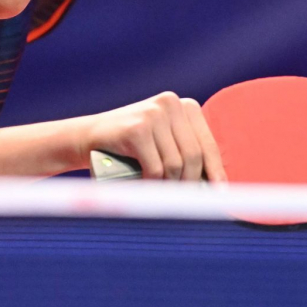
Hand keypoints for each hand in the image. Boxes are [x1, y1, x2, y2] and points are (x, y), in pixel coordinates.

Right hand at [80, 92, 226, 181]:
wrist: (87, 137)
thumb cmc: (129, 147)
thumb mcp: (162, 142)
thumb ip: (185, 153)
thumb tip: (215, 187)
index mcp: (185, 106)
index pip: (207, 144)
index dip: (215, 171)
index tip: (219, 194)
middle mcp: (171, 104)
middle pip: (194, 156)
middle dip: (189, 184)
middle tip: (183, 202)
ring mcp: (153, 114)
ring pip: (176, 165)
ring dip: (169, 186)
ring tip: (160, 195)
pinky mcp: (137, 129)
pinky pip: (156, 168)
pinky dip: (153, 184)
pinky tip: (146, 187)